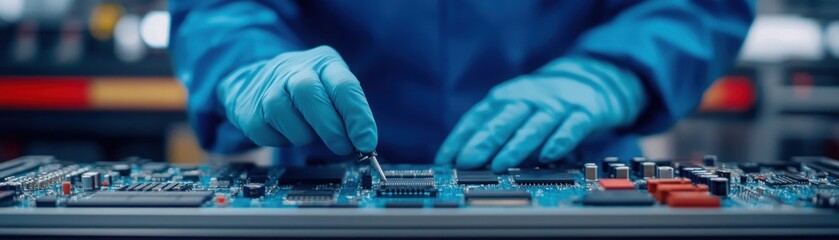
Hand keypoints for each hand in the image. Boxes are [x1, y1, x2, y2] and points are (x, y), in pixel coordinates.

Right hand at [217, 46, 376, 154]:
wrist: (255, 82)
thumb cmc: (307, 91)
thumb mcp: (333, 89)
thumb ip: (349, 112)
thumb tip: (364, 143)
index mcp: (324, 63)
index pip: (343, 86)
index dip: (357, 116)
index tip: (366, 142)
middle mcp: (294, 70)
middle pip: (311, 95)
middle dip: (331, 128)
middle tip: (344, 147)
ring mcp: (268, 88)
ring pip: (287, 116)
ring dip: (303, 135)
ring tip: (307, 133)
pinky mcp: (250, 111)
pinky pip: (269, 134)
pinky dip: (282, 140)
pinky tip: (285, 131)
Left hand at [435, 57, 645, 171]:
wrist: (590, 79)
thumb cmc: (542, 102)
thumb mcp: (514, 109)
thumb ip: (491, 130)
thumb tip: (460, 160)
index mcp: (505, 98)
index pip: (477, 118)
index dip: (460, 138)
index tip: (445, 160)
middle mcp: (528, 99)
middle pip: (503, 121)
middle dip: (482, 142)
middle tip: (467, 162)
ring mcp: (555, 105)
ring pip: (534, 126)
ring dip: (516, 146)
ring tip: (500, 164)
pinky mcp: (583, 113)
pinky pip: (571, 128)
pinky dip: (560, 141)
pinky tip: (548, 156)